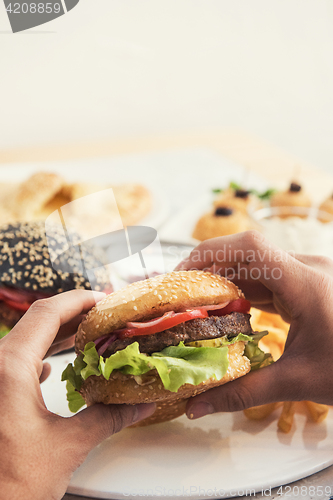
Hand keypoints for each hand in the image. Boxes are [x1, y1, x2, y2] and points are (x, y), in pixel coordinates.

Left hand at [0, 290, 154, 499]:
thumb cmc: (11, 483)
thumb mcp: (66, 447)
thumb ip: (106, 419)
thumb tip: (140, 405)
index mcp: (9, 367)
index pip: (47, 313)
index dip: (78, 300)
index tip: (103, 299)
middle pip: (36, 323)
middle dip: (72, 316)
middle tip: (102, 316)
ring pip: (25, 342)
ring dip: (56, 336)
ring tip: (86, 337)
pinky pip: (14, 362)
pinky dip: (38, 357)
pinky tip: (51, 368)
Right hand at [175, 231, 332, 418]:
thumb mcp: (299, 381)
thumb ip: (243, 392)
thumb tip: (197, 406)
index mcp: (308, 283)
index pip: (251, 248)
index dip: (211, 253)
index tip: (182, 273)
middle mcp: (308, 270)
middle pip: (248, 255)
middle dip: (210, 270)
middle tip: (181, 295)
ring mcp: (309, 276)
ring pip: (256, 267)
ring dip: (226, 282)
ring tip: (197, 305)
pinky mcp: (309, 287)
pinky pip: (269, 280)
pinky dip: (244, 293)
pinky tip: (228, 312)